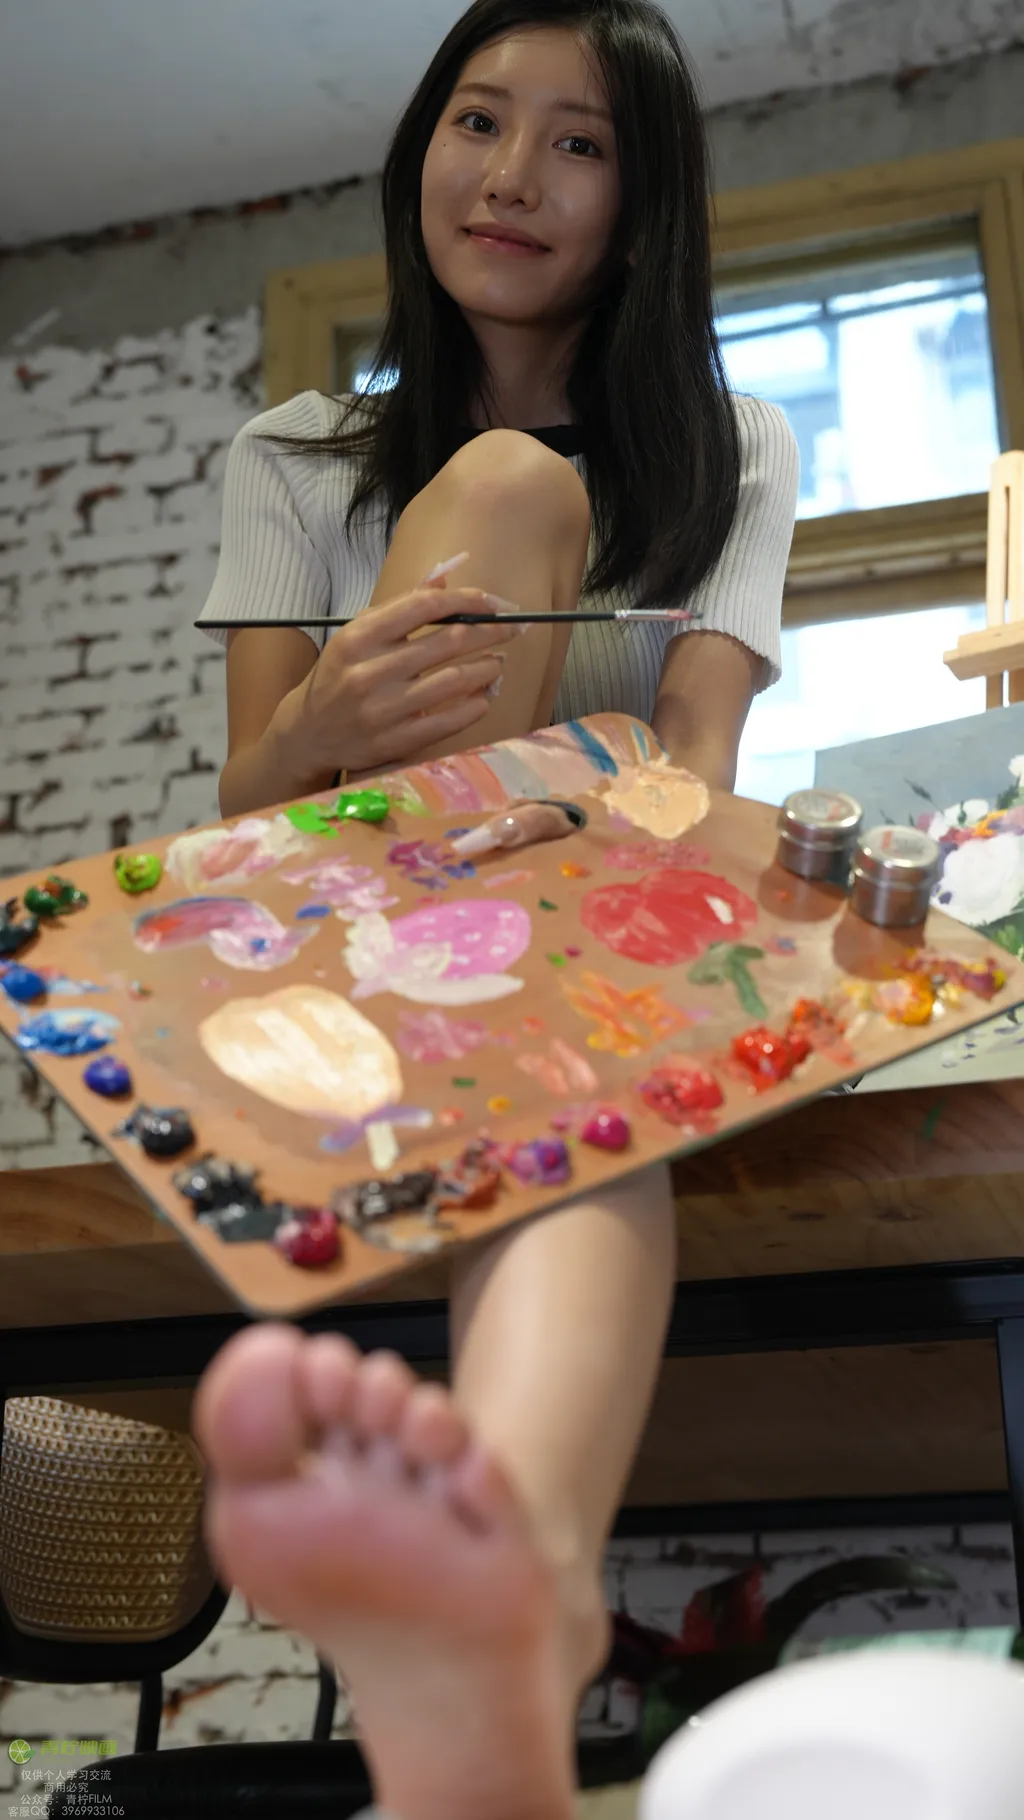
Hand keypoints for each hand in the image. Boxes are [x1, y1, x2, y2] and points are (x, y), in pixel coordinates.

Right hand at [275, 570, 523, 777]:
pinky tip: (485, 695)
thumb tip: (445, 578)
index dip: (468, 600)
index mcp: (359, 636)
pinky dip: (476, 705)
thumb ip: (401, 606)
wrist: (309, 733)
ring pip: (455, 680)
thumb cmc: (340, 675)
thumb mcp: (359, 634)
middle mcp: (370, 671)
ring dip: (487, 668)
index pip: (425, 607)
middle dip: (491, 631)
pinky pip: (450, 720)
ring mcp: (383, 710)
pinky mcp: (396, 741)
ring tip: (498, 662)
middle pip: (449, 641)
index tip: (494, 602)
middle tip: (514, 628)